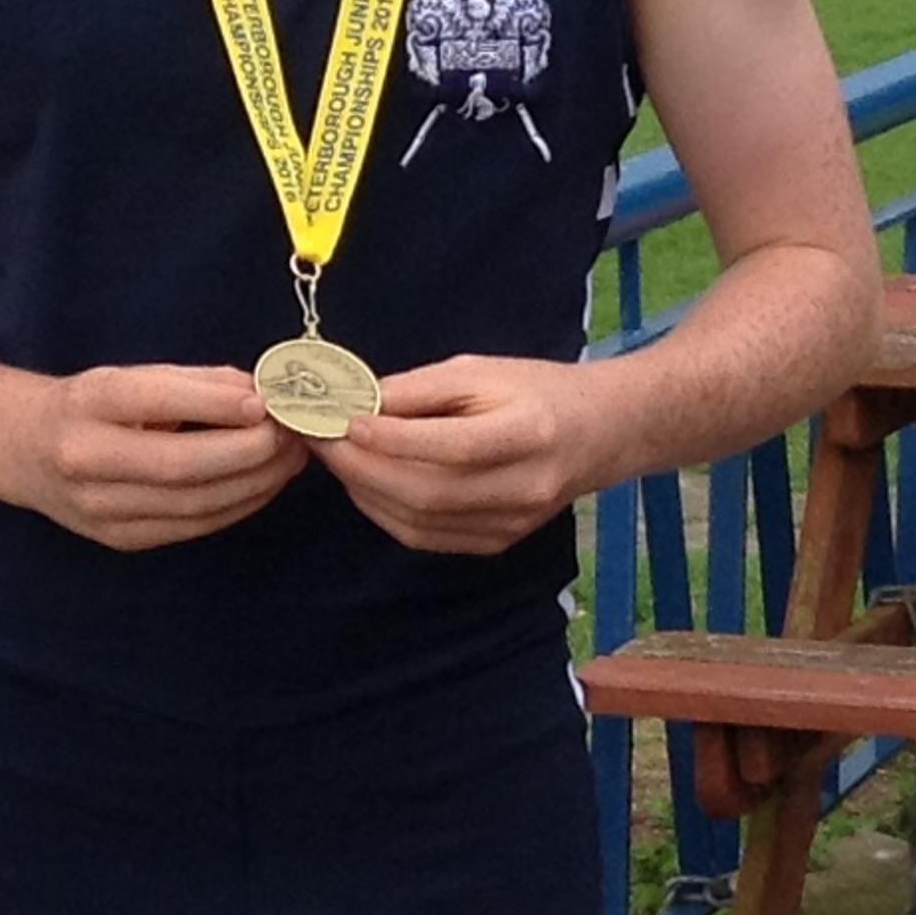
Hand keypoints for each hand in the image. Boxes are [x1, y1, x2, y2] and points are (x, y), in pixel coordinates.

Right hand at [25, 361, 310, 550]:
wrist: (19, 451)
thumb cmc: (85, 405)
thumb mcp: (125, 377)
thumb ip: (191, 383)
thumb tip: (259, 391)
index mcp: (87, 405)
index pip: (155, 402)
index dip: (214, 404)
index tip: (264, 401)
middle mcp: (87, 460)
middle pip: (182, 465)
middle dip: (250, 451)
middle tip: (294, 433)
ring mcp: (103, 509)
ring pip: (195, 503)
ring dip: (256, 482)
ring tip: (292, 456)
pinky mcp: (122, 539)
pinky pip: (193, 525)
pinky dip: (238, 505)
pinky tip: (265, 483)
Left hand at [319, 355, 597, 557]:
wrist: (596, 434)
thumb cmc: (534, 390)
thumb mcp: (480, 371)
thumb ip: (419, 390)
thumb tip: (356, 403)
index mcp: (528, 432)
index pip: (452, 445)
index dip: (393, 439)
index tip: (345, 420)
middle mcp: (523, 487)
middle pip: (428, 491)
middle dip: (362, 467)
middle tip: (320, 440)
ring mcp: (511, 524)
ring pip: (419, 521)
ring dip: (365, 491)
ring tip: (335, 458)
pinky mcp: (496, 543)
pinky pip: (425, 537)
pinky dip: (385, 511)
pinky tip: (365, 483)